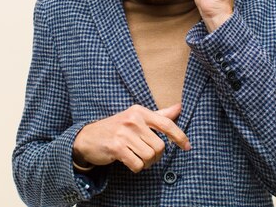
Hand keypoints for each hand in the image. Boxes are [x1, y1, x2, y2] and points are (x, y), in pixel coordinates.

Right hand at [72, 103, 190, 172]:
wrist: (88, 137)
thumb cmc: (117, 128)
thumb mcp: (137, 117)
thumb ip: (159, 115)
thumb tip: (180, 107)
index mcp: (140, 111)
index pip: (166, 123)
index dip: (180, 136)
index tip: (187, 147)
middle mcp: (133, 120)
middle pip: (159, 146)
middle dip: (156, 156)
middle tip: (147, 155)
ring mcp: (124, 133)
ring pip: (149, 156)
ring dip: (146, 163)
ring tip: (137, 158)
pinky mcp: (116, 147)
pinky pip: (137, 164)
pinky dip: (136, 167)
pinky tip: (130, 161)